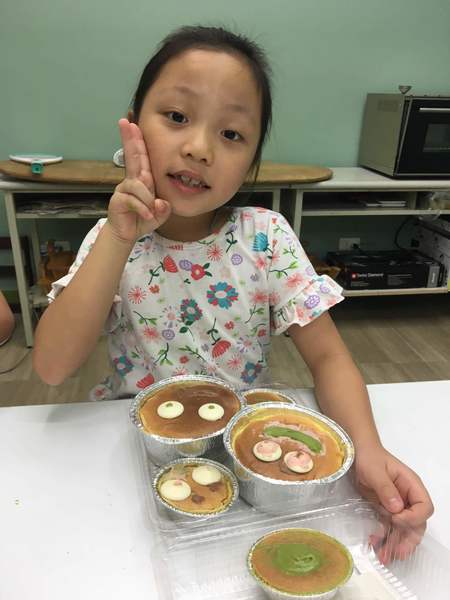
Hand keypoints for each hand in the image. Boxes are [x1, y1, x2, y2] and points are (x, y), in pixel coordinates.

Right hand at [108, 118, 170, 243]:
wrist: (127, 234)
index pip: (141, 157)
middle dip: (130, 140)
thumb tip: (161, 203)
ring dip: (147, 198)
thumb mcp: (159, 214)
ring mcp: (124, 189)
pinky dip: (143, 208)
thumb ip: (164, 208)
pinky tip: (147, 215)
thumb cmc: (143, 219)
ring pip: (138, 185)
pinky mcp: (118, 200)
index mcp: (143, 179)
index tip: (133, 124)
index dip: (137, 141)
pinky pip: (134, 200)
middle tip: (126, 123)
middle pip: (132, 157)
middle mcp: (132, 180)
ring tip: (151, 210)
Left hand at [354, 445, 433, 563]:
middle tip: (397, 553)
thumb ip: (386, 489)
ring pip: (402, 529)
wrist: (357, 453)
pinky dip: (383, 537)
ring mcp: (396, 505)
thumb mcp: (376, 471)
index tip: (396, 519)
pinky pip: (387, 527)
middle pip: (416, 523)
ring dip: (395, 544)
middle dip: (408, 540)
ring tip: (384, 557)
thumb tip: (397, 509)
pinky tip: (374, 545)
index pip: (424, 507)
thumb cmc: (369, 457)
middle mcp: (407, 498)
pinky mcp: (384, 510)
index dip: (413, 517)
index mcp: (411, 486)